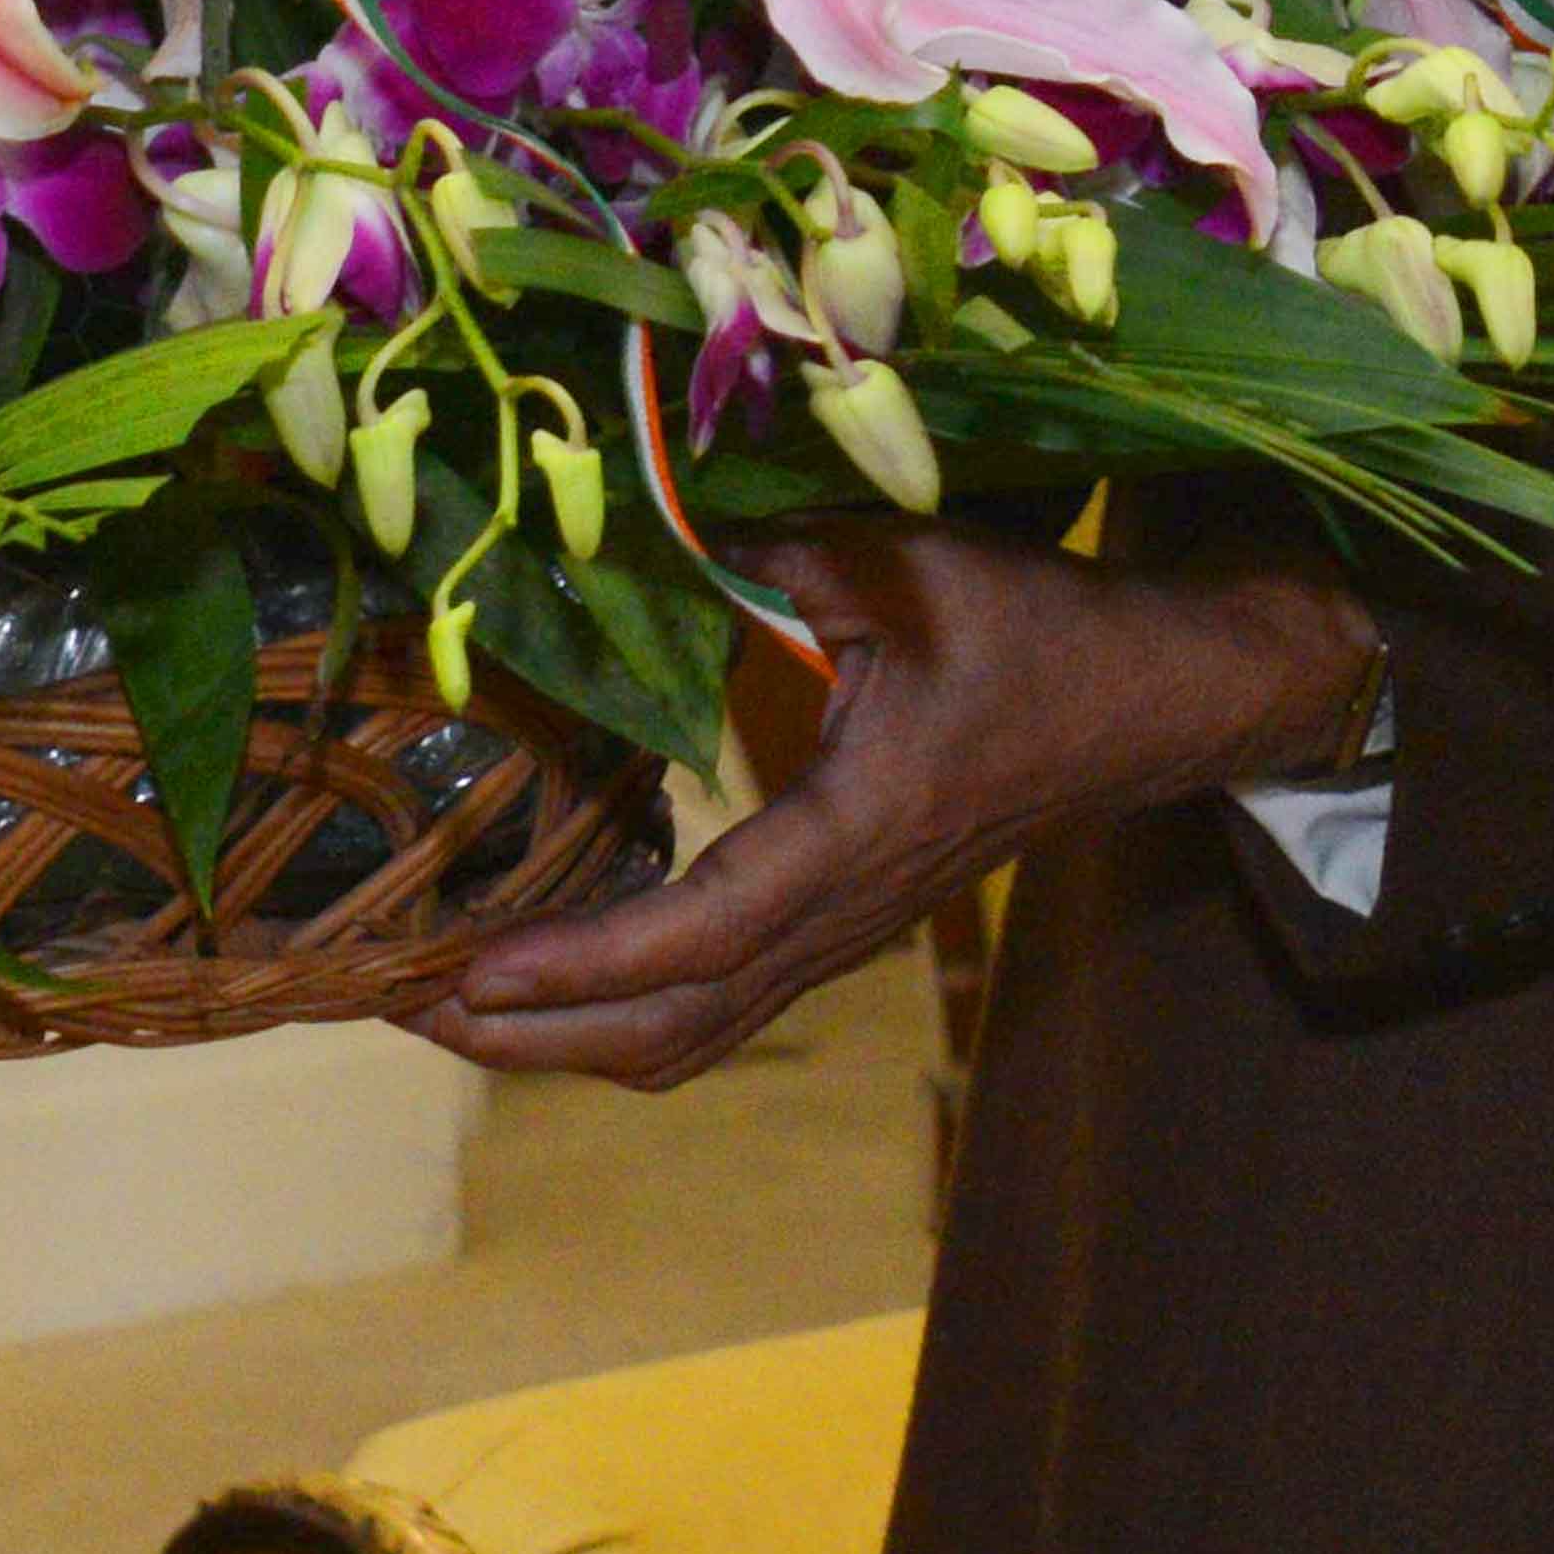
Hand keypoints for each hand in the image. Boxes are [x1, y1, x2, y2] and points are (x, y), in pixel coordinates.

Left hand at [417, 525, 1385, 1088]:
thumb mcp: (908, 562)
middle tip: (396, 1002)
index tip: (457, 970)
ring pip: (690, 1040)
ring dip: (563, 1041)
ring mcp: (847, 932)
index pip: (694, 935)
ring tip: (447, 1003)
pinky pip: (717, 1007)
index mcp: (858, 830)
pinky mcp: (846, 924)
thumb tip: (637, 511)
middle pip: (669, 1033)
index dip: (569, 965)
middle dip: (526, 1036)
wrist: (1156, 699)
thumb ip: (771, 546)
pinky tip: (551, 968)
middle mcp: (845, 910)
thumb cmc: (1043, 626)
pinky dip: (619, 1013)